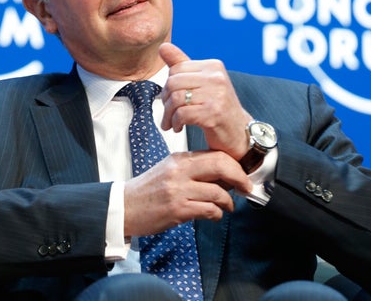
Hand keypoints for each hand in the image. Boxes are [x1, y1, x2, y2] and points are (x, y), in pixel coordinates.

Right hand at [123, 150, 251, 236]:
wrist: (124, 207)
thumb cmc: (148, 191)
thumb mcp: (169, 171)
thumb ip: (193, 170)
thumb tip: (222, 175)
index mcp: (179, 159)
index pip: (215, 155)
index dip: (234, 165)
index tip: (242, 175)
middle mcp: (179, 171)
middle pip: (220, 166)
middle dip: (239, 178)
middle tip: (246, 188)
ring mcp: (178, 190)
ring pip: (217, 191)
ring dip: (228, 201)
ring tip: (228, 206)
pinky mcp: (177, 209)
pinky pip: (208, 209)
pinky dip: (216, 214)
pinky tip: (214, 215)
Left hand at [158, 43, 252, 159]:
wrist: (238, 133)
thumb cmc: (217, 107)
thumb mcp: (201, 83)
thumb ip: (182, 64)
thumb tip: (163, 46)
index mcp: (213, 66)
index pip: (177, 69)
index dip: (168, 86)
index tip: (169, 100)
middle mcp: (217, 77)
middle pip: (173, 83)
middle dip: (165, 101)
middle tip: (168, 114)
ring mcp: (216, 95)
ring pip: (175, 99)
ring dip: (169, 115)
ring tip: (171, 123)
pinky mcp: (213, 113)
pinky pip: (181, 114)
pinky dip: (175, 123)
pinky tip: (178, 127)